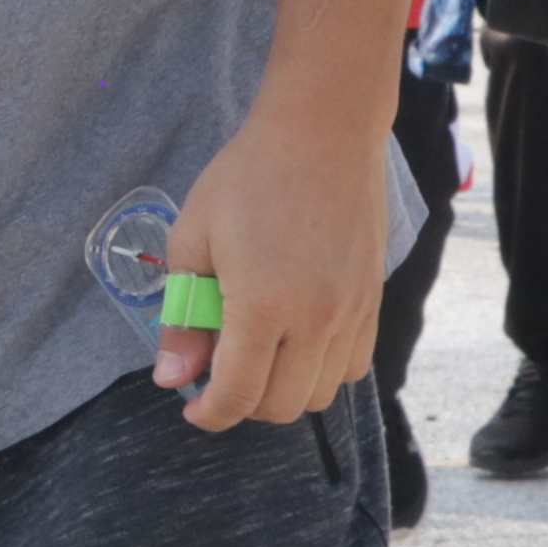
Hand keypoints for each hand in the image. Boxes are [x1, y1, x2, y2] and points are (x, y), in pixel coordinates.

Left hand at [159, 97, 387, 432]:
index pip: (239, 395)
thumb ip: (183, 317)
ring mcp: (352, 311)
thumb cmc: (247, 177)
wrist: (323, 131)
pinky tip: (296, 338)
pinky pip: (352, 365)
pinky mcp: (372, 299)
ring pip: (320, 393)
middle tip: (219, 371)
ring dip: (284, 389)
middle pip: (282, 405)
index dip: (210, 415)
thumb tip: (174, 378)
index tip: (192, 407)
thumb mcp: (192, 239)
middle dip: (243, 403)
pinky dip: (321, 370)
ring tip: (258, 353)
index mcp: (264, 304)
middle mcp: (316, 318)